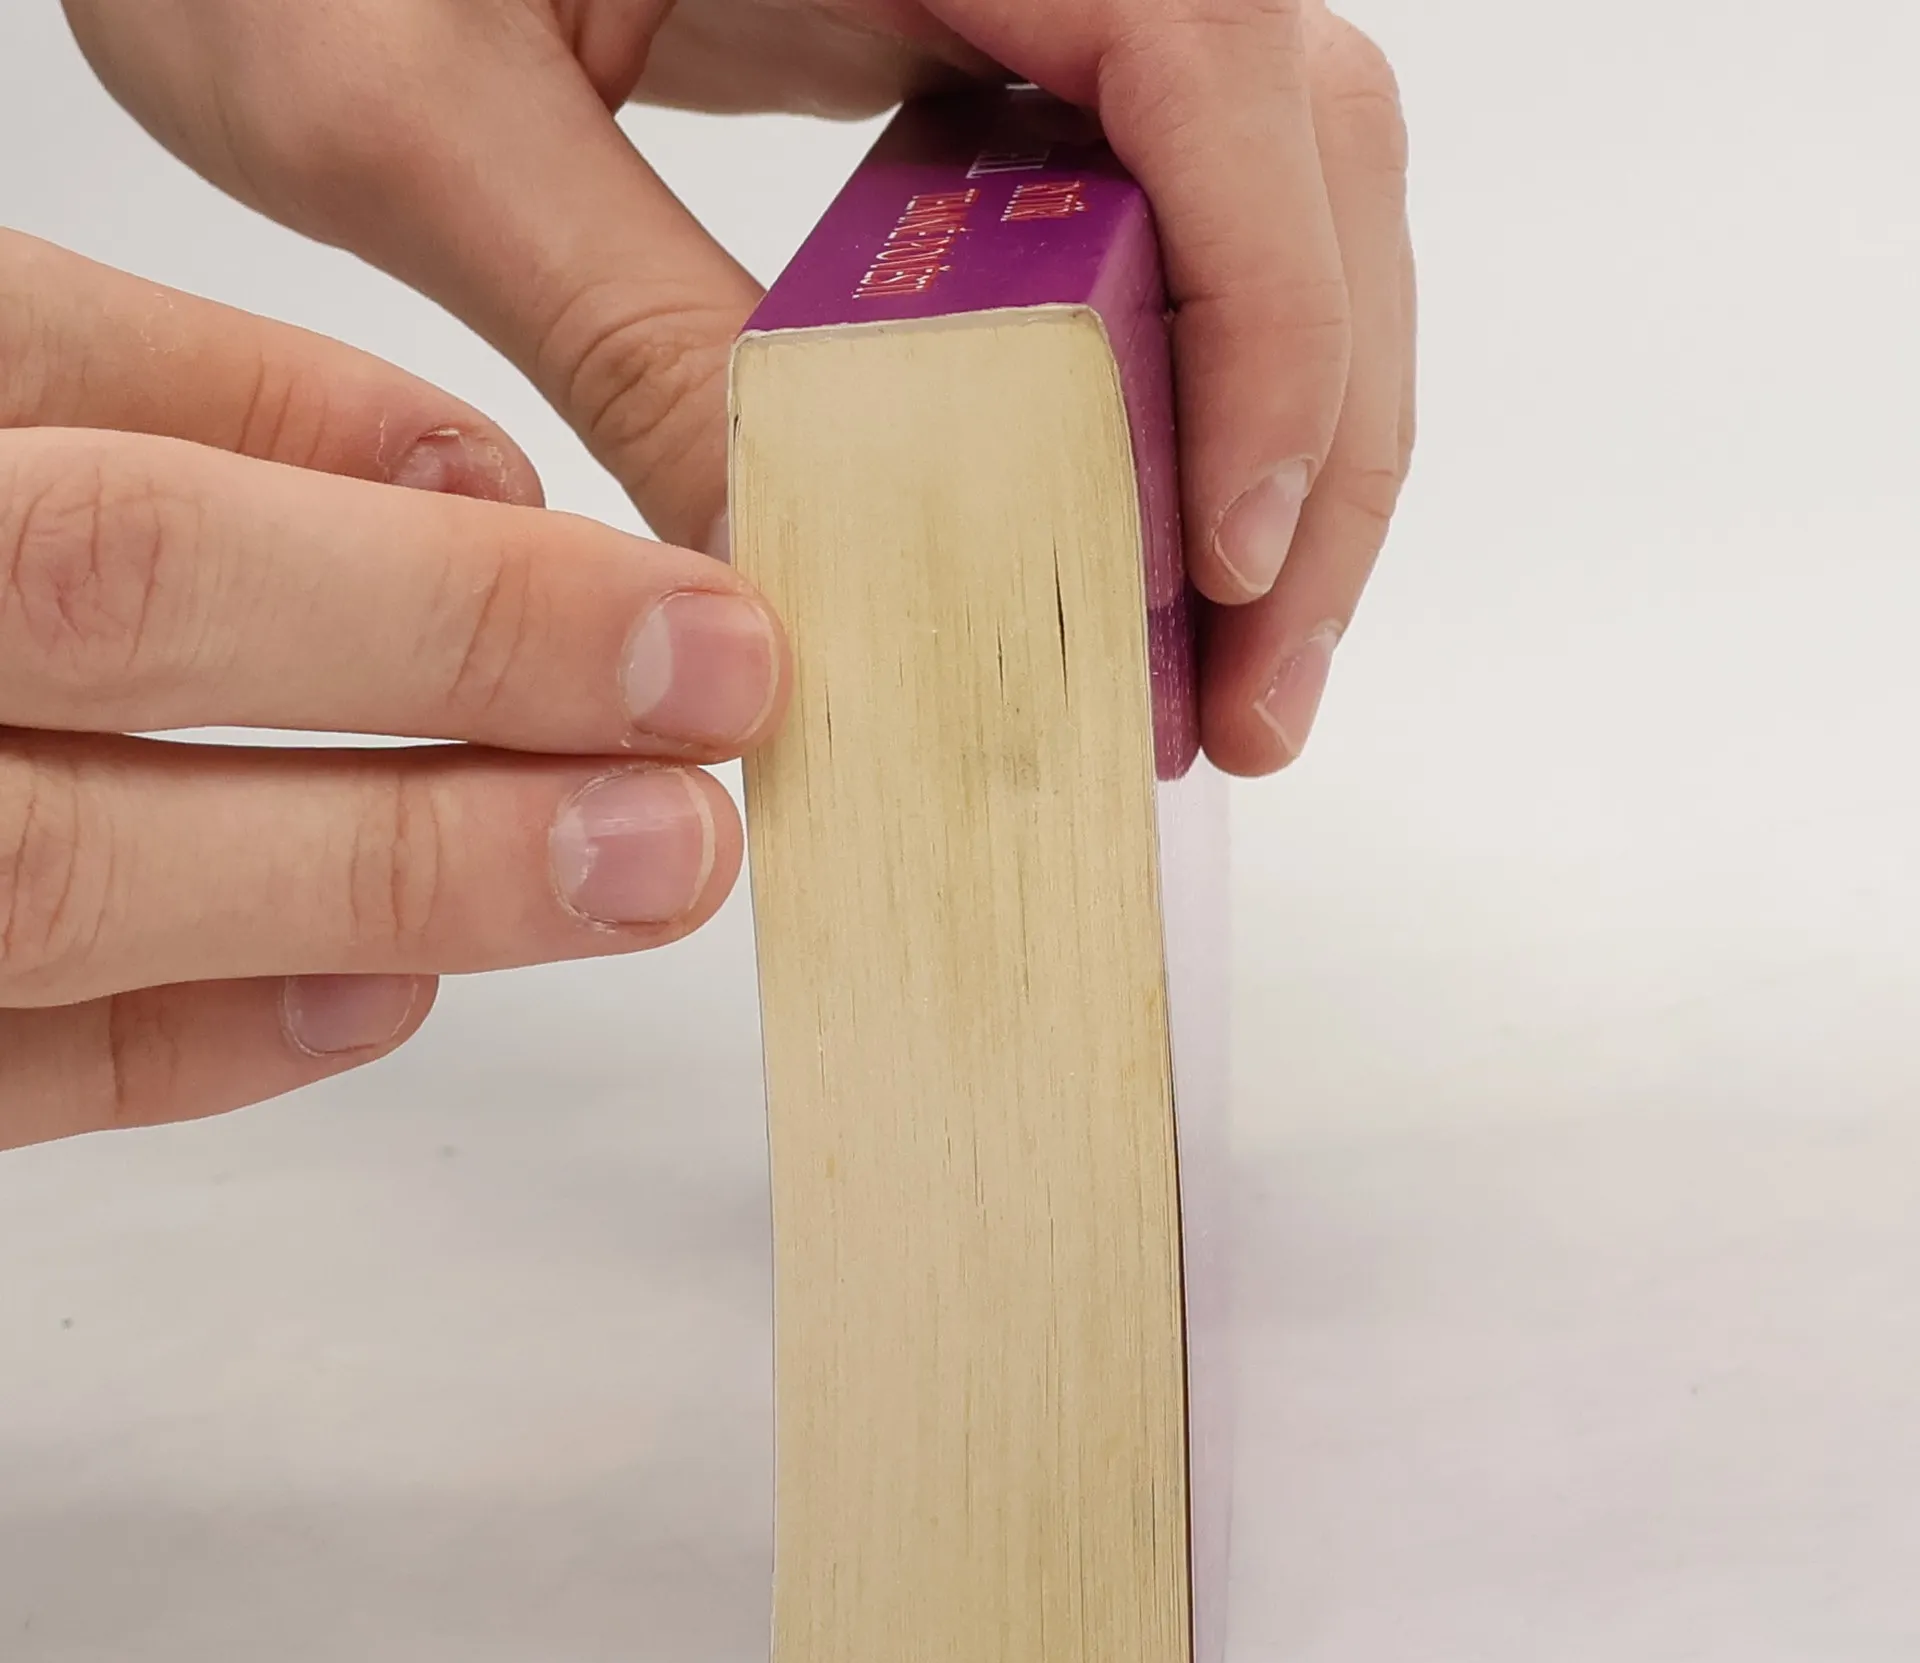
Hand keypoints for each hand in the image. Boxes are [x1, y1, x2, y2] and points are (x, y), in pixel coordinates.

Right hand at [0, 232, 788, 1150]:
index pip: (89, 412)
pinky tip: (388, 998)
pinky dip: (189, 1041)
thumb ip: (143, 381)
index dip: (402, 488)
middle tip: (720, 688)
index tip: (646, 554)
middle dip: (458, 646)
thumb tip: (458, 478)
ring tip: (646, 860)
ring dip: (397, 863)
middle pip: (115, 598)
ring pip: (70, 867)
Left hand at [65, 0, 1413, 776]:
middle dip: (1308, 442)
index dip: (1265, 332)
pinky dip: (1160, 399)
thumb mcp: (413, 110)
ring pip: (1251, 198)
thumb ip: (623, 326)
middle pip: (1294, 155)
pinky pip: (1138, 221)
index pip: (1216, 74)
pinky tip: (1117, 541)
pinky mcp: (969, 47)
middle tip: (1246, 692)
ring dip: (1258, 440)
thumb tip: (795, 588)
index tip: (1222, 566)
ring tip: (1203, 663)